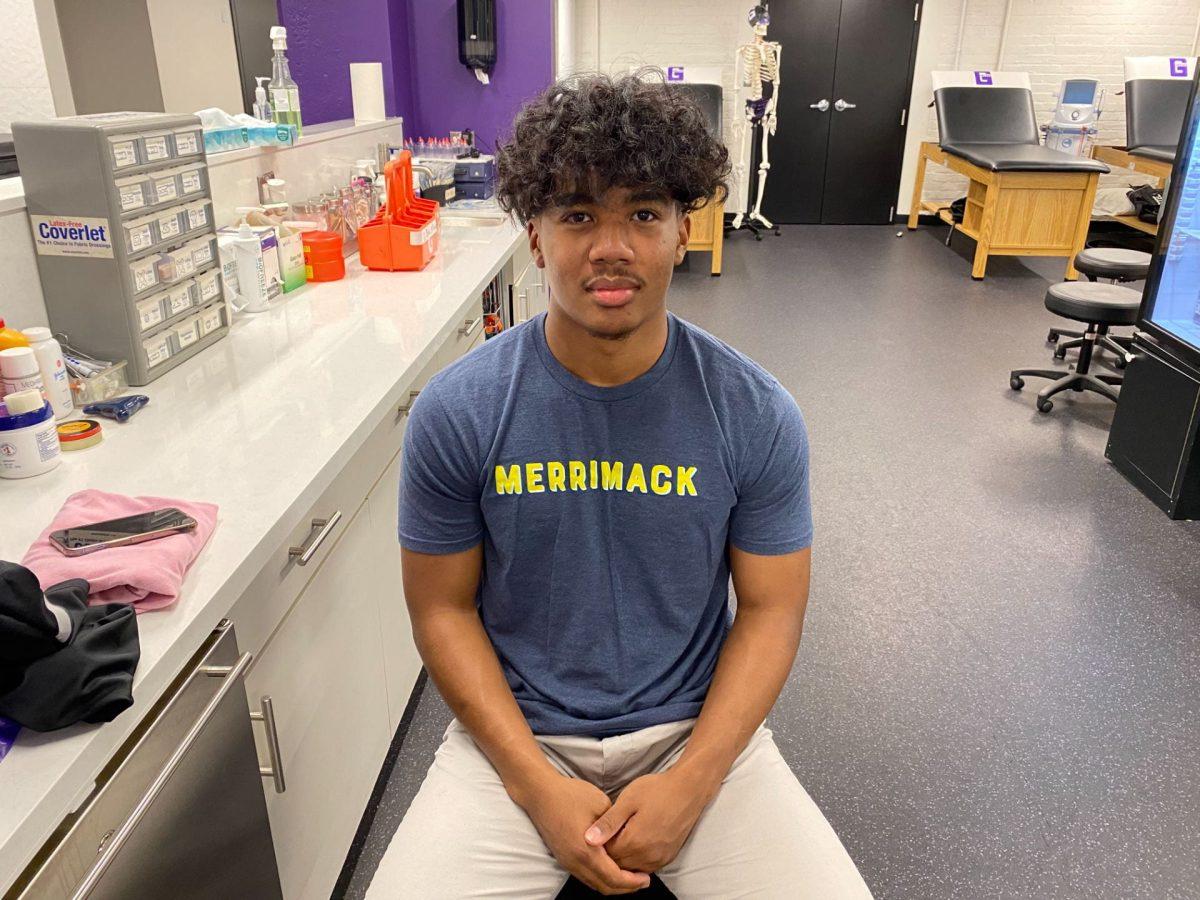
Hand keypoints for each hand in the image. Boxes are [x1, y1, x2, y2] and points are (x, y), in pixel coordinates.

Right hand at [517, 771, 651, 894]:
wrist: (540, 793)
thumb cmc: (570, 795)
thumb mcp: (600, 804)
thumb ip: (614, 826)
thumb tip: (628, 838)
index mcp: (586, 850)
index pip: (613, 878)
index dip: (632, 882)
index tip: (647, 878)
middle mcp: (575, 862)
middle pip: (604, 887)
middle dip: (625, 888)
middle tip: (642, 881)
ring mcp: (567, 862)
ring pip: (594, 884)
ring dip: (613, 884)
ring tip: (630, 876)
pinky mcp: (563, 858)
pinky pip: (586, 876)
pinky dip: (601, 877)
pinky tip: (612, 867)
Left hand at [584, 767, 715, 873]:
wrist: (689, 790)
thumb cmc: (657, 790)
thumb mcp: (628, 800)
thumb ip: (608, 823)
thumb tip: (587, 839)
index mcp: (634, 842)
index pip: (607, 856)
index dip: (599, 845)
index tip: (598, 831)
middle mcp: (647, 856)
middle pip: (619, 865)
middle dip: (610, 854)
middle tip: (607, 833)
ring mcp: (660, 859)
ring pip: (632, 869)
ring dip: (624, 858)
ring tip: (621, 836)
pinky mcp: (668, 857)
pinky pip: (647, 867)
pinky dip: (637, 859)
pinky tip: (635, 842)